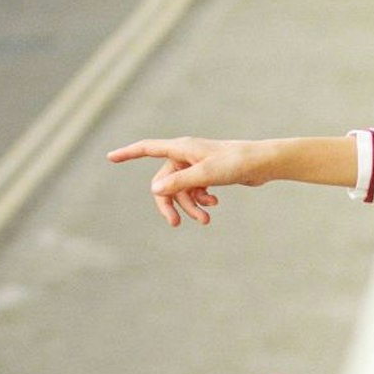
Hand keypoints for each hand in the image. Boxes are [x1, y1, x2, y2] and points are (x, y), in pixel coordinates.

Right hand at [106, 137, 275, 225]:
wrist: (263, 163)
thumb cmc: (236, 163)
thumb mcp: (206, 175)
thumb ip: (180, 182)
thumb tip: (155, 190)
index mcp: (181, 148)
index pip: (147, 148)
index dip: (128, 153)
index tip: (110, 157)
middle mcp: (185, 155)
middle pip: (164, 182)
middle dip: (170, 203)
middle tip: (175, 224)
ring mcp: (196, 165)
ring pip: (182, 190)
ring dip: (190, 206)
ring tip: (206, 220)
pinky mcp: (208, 174)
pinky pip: (195, 190)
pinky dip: (201, 200)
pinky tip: (214, 204)